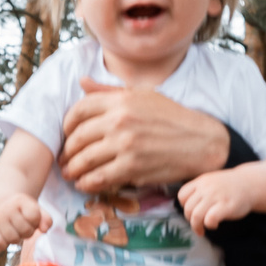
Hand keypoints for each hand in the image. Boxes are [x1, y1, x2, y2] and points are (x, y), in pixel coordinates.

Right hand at [0, 187, 49, 251]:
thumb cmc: (22, 211)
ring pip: (13, 239)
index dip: (35, 221)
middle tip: (22, 226)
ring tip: (14, 231)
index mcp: (20, 200)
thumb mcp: (35, 210)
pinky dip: (4, 244)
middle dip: (27, 232)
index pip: (34, 217)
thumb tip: (45, 230)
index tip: (30, 218)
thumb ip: (46, 219)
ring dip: (16, 239)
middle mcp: (6, 207)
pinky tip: (4, 237)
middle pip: (26, 231)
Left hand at [60, 81, 233, 196]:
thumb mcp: (142, 95)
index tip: (67, 134)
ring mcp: (125, 144)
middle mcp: (120, 120)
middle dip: (67, 151)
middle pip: (77, 137)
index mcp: (121, 100)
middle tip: (65, 159)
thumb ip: (109, 91)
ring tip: (70, 173)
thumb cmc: (171, 118)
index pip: (79, 110)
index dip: (67, 125)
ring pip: (84, 160)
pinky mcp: (132, 167)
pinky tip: (85, 183)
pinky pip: (98, 178)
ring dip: (72, 170)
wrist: (201, 141)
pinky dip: (86, 183)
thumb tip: (82, 82)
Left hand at [176, 166, 262, 233]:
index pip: (182, 195)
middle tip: (197, 224)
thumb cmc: (230, 186)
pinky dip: (209, 225)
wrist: (252, 184)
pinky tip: (214, 225)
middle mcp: (207, 188)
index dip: (184, 206)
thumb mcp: (211, 181)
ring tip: (202, 229)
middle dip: (190, 220)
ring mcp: (216, 197)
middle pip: (187, 208)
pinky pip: (209, 219)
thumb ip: (198, 190)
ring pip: (196, 216)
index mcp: (201, 181)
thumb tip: (186, 206)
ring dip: (197, 226)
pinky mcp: (226, 206)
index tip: (192, 211)